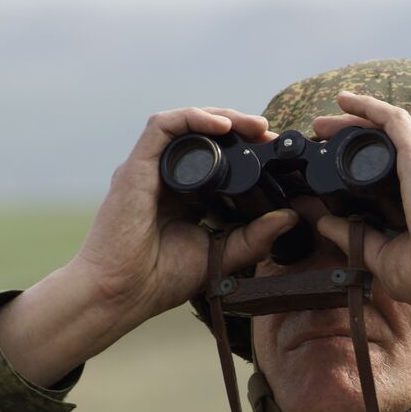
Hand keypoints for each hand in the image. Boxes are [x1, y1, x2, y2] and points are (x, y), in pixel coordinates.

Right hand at [0, 107, 295, 386]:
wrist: (120, 294)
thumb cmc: (160, 279)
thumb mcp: (221, 254)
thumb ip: (255, 237)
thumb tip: (290, 217)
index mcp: (184, 194)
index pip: (215, 157)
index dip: (245, 149)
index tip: (275, 154)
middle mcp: (164, 176)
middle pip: (202, 135)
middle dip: (239, 127)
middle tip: (270, 135)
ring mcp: (148, 169)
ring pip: (185, 123)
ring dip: (221, 117)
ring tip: (253, 126)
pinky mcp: (135, 167)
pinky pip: (163, 126)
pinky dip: (193, 118)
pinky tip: (222, 126)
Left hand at [311, 92, 410, 321]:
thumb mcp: (383, 255)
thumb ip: (355, 236)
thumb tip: (324, 222)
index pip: (397, 168)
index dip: (365, 161)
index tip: (336, 165)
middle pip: (391, 142)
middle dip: (353, 133)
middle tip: (321, 134)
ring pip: (389, 126)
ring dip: (354, 119)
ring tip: (322, 121)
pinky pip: (392, 119)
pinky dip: (368, 107)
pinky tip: (345, 100)